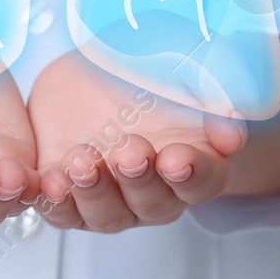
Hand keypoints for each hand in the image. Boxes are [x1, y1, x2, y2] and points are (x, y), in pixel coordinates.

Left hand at [26, 51, 246, 232]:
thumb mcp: (189, 65)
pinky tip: (50, 181)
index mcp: (194, 163)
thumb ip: (213, 94)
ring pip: (106, 215)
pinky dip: (54, 201)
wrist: (103, 63)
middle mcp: (154, 190)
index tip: (177, 158)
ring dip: (94, 192)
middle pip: (153, 202)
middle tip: (128, 151)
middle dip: (139, 179)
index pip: (203, 181)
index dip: (193, 174)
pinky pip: (61, 211)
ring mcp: (110, 197)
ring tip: (82, 160)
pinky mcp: (67, 192)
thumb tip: (230, 138)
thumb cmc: (157, 66)